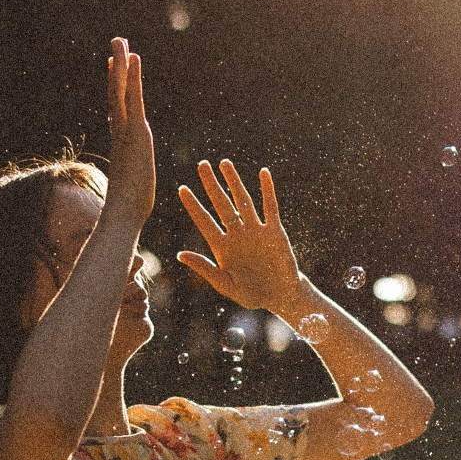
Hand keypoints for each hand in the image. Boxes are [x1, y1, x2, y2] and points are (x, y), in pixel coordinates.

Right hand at [101, 37, 154, 220]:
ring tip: (122, 43)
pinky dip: (131, 79)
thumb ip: (132, 176)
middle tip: (117, 42)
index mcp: (122, 142)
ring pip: (122, 93)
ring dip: (122, 67)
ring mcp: (126, 133)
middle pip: (116, 93)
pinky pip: (132, 100)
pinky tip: (133, 62)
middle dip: (117, 67)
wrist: (123, 216)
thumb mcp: (134, 186)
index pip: (118, 108)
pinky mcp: (135, 136)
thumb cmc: (129, 208)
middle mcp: (121, 133)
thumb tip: (130, 184)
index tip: (114, 66)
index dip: (116, 85)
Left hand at [175, 159, 304, 311]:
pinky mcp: (274, 231)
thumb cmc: (251, 294)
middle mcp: (236, 234)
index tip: (182, 189)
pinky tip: (263, 173)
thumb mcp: (225, 285)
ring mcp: (255, 230)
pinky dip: (267, 190)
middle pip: (221, 204)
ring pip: (243, 200)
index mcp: (222, 247)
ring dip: (234, 182)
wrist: (280, 296)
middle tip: (201, 165)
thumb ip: (205, 268)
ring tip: (224, 163)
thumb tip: (180, 254)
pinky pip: (269, 207)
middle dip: (211, 184)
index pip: (204, 221)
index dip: (193, 205)